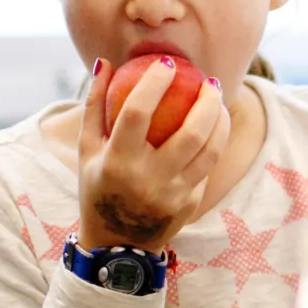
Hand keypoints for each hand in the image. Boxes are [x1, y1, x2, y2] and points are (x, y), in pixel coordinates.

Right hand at [77, 57, 229, 251]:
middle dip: (206, 101)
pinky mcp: (189, 205)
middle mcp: (147, 180)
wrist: (116, 245)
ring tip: (217, 99)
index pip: (137, 113)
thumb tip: (106, 62)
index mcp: (116, 162)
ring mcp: (172, 195)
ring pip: (210, 152)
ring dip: (220, 120)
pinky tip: (216, 125)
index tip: (167, 62)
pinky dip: (214, 143)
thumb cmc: (98, 186)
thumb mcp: (87, 149)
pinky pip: (207, 168)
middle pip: (189, 133)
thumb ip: (95, 105)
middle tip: (209, 80)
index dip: (154, 83)